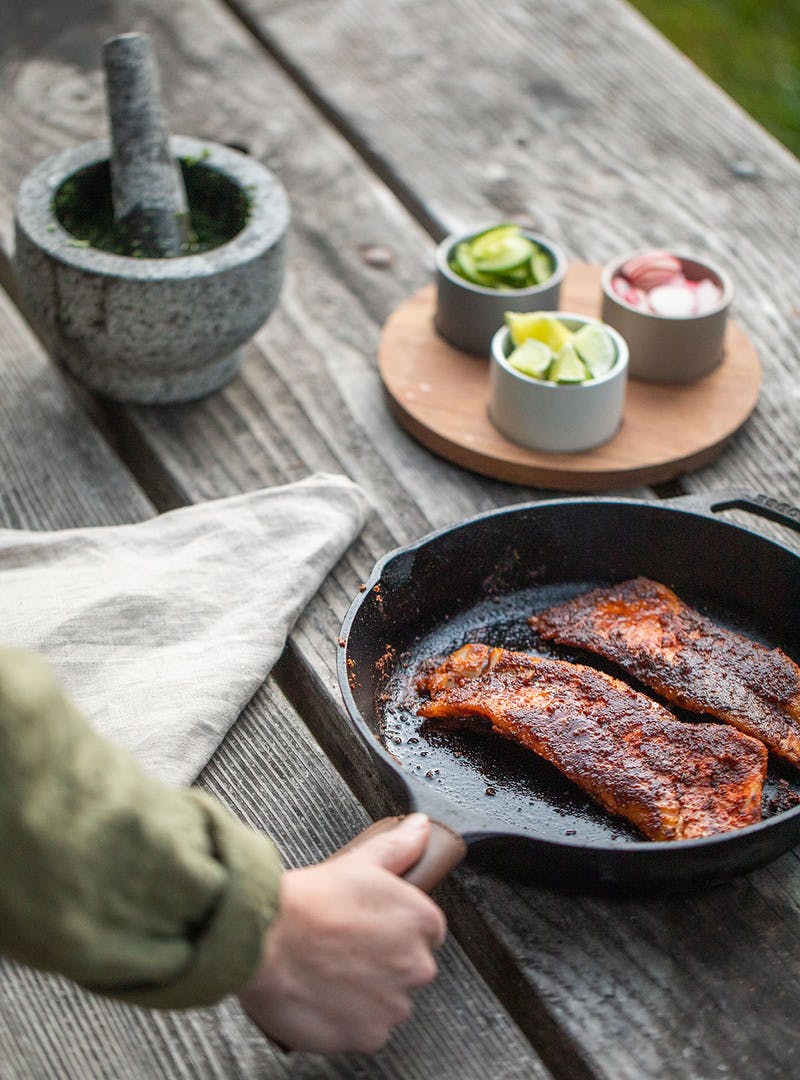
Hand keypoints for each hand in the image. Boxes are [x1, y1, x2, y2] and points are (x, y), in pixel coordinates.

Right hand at [237, 813, 446, 1053]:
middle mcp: (417, 966)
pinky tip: (325, 994)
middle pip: (408, 966)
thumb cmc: (310, 901)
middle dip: (382, 960)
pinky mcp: (369, 1036)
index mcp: (421, 921)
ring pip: (388, 1000)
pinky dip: (348, 1019)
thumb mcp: (359, 861)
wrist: (265, 940)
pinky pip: (366, 1029)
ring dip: (366, 992)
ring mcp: (393, 1005)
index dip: (392, 927)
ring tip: (330, 971)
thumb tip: (420, 828)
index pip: (424, 930)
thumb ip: (398, 846)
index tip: (367, 926)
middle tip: (343, 946)